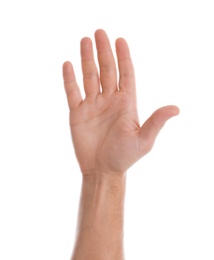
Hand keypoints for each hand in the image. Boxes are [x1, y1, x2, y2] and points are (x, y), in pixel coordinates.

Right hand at [62, 29, 178, 174]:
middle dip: (104, 52)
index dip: (124, 57)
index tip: (120, 40)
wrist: (102, 170)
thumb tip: (176, 108)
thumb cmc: (124, 157)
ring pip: (89, 77)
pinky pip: (72, 92)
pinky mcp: (77, 113)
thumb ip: (156, 122)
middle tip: (100, 32)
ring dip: (87, 59)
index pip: (126, 75)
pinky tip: (68, 65)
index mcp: (126, 104)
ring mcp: (92, 105)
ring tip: (85, 41)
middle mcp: (110, 101)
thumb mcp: (144, 140)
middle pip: (107, 70)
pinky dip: (70, 79)